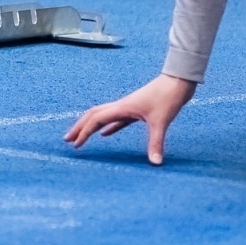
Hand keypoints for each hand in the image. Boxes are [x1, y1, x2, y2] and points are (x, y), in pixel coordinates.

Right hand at [64, 73, 195, 164]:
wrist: (178, 81)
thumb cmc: (168, 97)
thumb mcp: (161, 121)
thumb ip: (156, 142)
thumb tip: (155, 162)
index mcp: (122, 108)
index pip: (96, 120)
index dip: (84, 132)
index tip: (76, 145)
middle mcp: (120, 106)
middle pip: (92, 116)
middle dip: (79, 127)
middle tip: (68, 139)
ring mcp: (127, 107)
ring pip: (102, 116)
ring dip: (90, 126)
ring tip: (81, 137)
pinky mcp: (136, 110)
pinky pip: (117, 120)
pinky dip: (109, 127)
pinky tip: (106, 135)